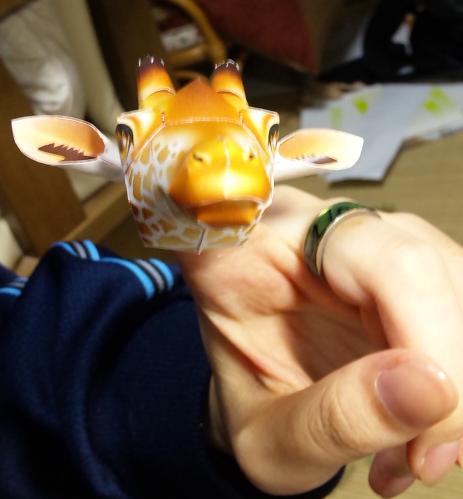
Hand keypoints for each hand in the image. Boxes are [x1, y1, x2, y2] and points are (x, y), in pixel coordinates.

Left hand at [177, 186, 462, 496]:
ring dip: (454, 375)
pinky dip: (454, 367)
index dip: (420, 334)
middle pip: (418, 260)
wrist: (248, 394)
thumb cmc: (242, 404)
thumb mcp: (266, 438)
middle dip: (447, 369)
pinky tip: (427, 422)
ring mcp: (356, 238)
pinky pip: (451, 295)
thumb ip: (334, 417)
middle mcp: (309, 225)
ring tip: (417, 449)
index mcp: (250, 245)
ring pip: (449, 277)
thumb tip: (433, 390)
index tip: (425, 434)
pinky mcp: (391, 261)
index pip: (361, 250)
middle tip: (426, 457)